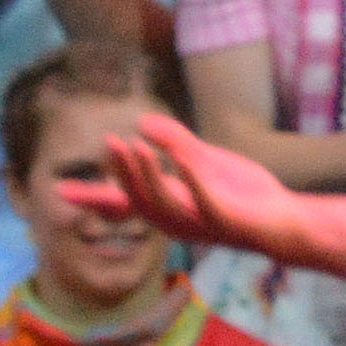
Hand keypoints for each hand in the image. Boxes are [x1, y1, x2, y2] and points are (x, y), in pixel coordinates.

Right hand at [78, 112, 308, 257]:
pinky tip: (184, 159)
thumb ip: (174, 142)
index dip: (93, 198)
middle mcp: (178, 221)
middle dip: (122, 173)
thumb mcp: (204, 161)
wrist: (285, 219)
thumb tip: (140, 121)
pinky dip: (193, 183)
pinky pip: (205, 205)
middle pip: (137, 202)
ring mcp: (200, 224)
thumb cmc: (244, 195)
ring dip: (147, 176)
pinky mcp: (226, 223)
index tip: (60, 191)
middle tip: (109, 141)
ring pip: (162, 207)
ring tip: (137, 145)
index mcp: (169, 206)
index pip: (123, 203)